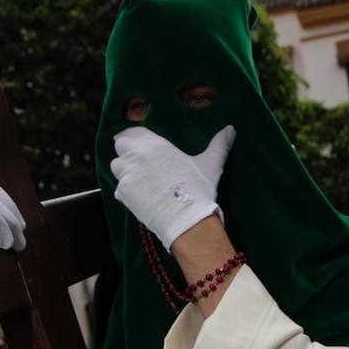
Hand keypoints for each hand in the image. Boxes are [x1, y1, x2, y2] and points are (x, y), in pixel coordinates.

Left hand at [111, 126, 235, 251]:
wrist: (186, 218)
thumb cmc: (198, 187)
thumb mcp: (211, 163)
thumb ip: (219, 144)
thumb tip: (231, 129)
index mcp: (155, 144)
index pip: (133, 131)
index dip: (133, 137)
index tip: (137, 143)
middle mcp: (137, 155)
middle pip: (120, 145)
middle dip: (126, 151)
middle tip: (137, 161)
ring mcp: (127, 174)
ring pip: (116, 166)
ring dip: (124, 170)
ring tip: (138, 180)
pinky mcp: (123, 193)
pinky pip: (119, 188)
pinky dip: (127, 191)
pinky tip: (140, 197)